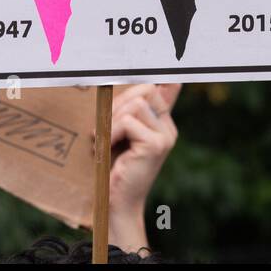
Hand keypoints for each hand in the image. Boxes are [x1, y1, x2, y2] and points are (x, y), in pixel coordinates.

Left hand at [103, 83, 180, 253]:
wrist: (115, 205)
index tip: (148, 65)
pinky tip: (106, 148)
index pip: (166, 87)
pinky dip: (111, 133)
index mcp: (162, 124)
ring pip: (136, 105)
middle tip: (103, 125)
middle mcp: (168, 128)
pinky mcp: (155, 145)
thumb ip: (124, 115)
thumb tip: (125, 87)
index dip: (157, 76)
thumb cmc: (113, 171)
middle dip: (119, 102)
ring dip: (112, 121)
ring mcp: (165, 136)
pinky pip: (128, 121)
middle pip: (146, 90)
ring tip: (102, 140)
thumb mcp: (118, 138)